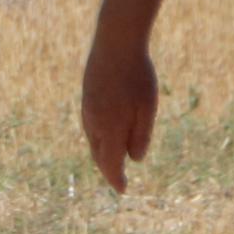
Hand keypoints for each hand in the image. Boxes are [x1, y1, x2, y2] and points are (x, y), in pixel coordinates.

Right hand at [79, 38, 157, 193]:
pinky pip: (90, 125)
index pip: (110, 164)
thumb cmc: (137, 76)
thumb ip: (140, 137)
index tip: (122, 190)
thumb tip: (134, 159)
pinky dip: (98, 136)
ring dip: (102, 152)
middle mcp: (93, 123)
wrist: (115, 43)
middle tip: (118, 179)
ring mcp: (87, 109)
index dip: (116, 179)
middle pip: (99, 155)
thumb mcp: (147, 109)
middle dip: (108, 168)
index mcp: (109, 129)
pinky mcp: (87, 96)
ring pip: (93, 140)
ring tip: (113, 160)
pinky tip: (106, 133)